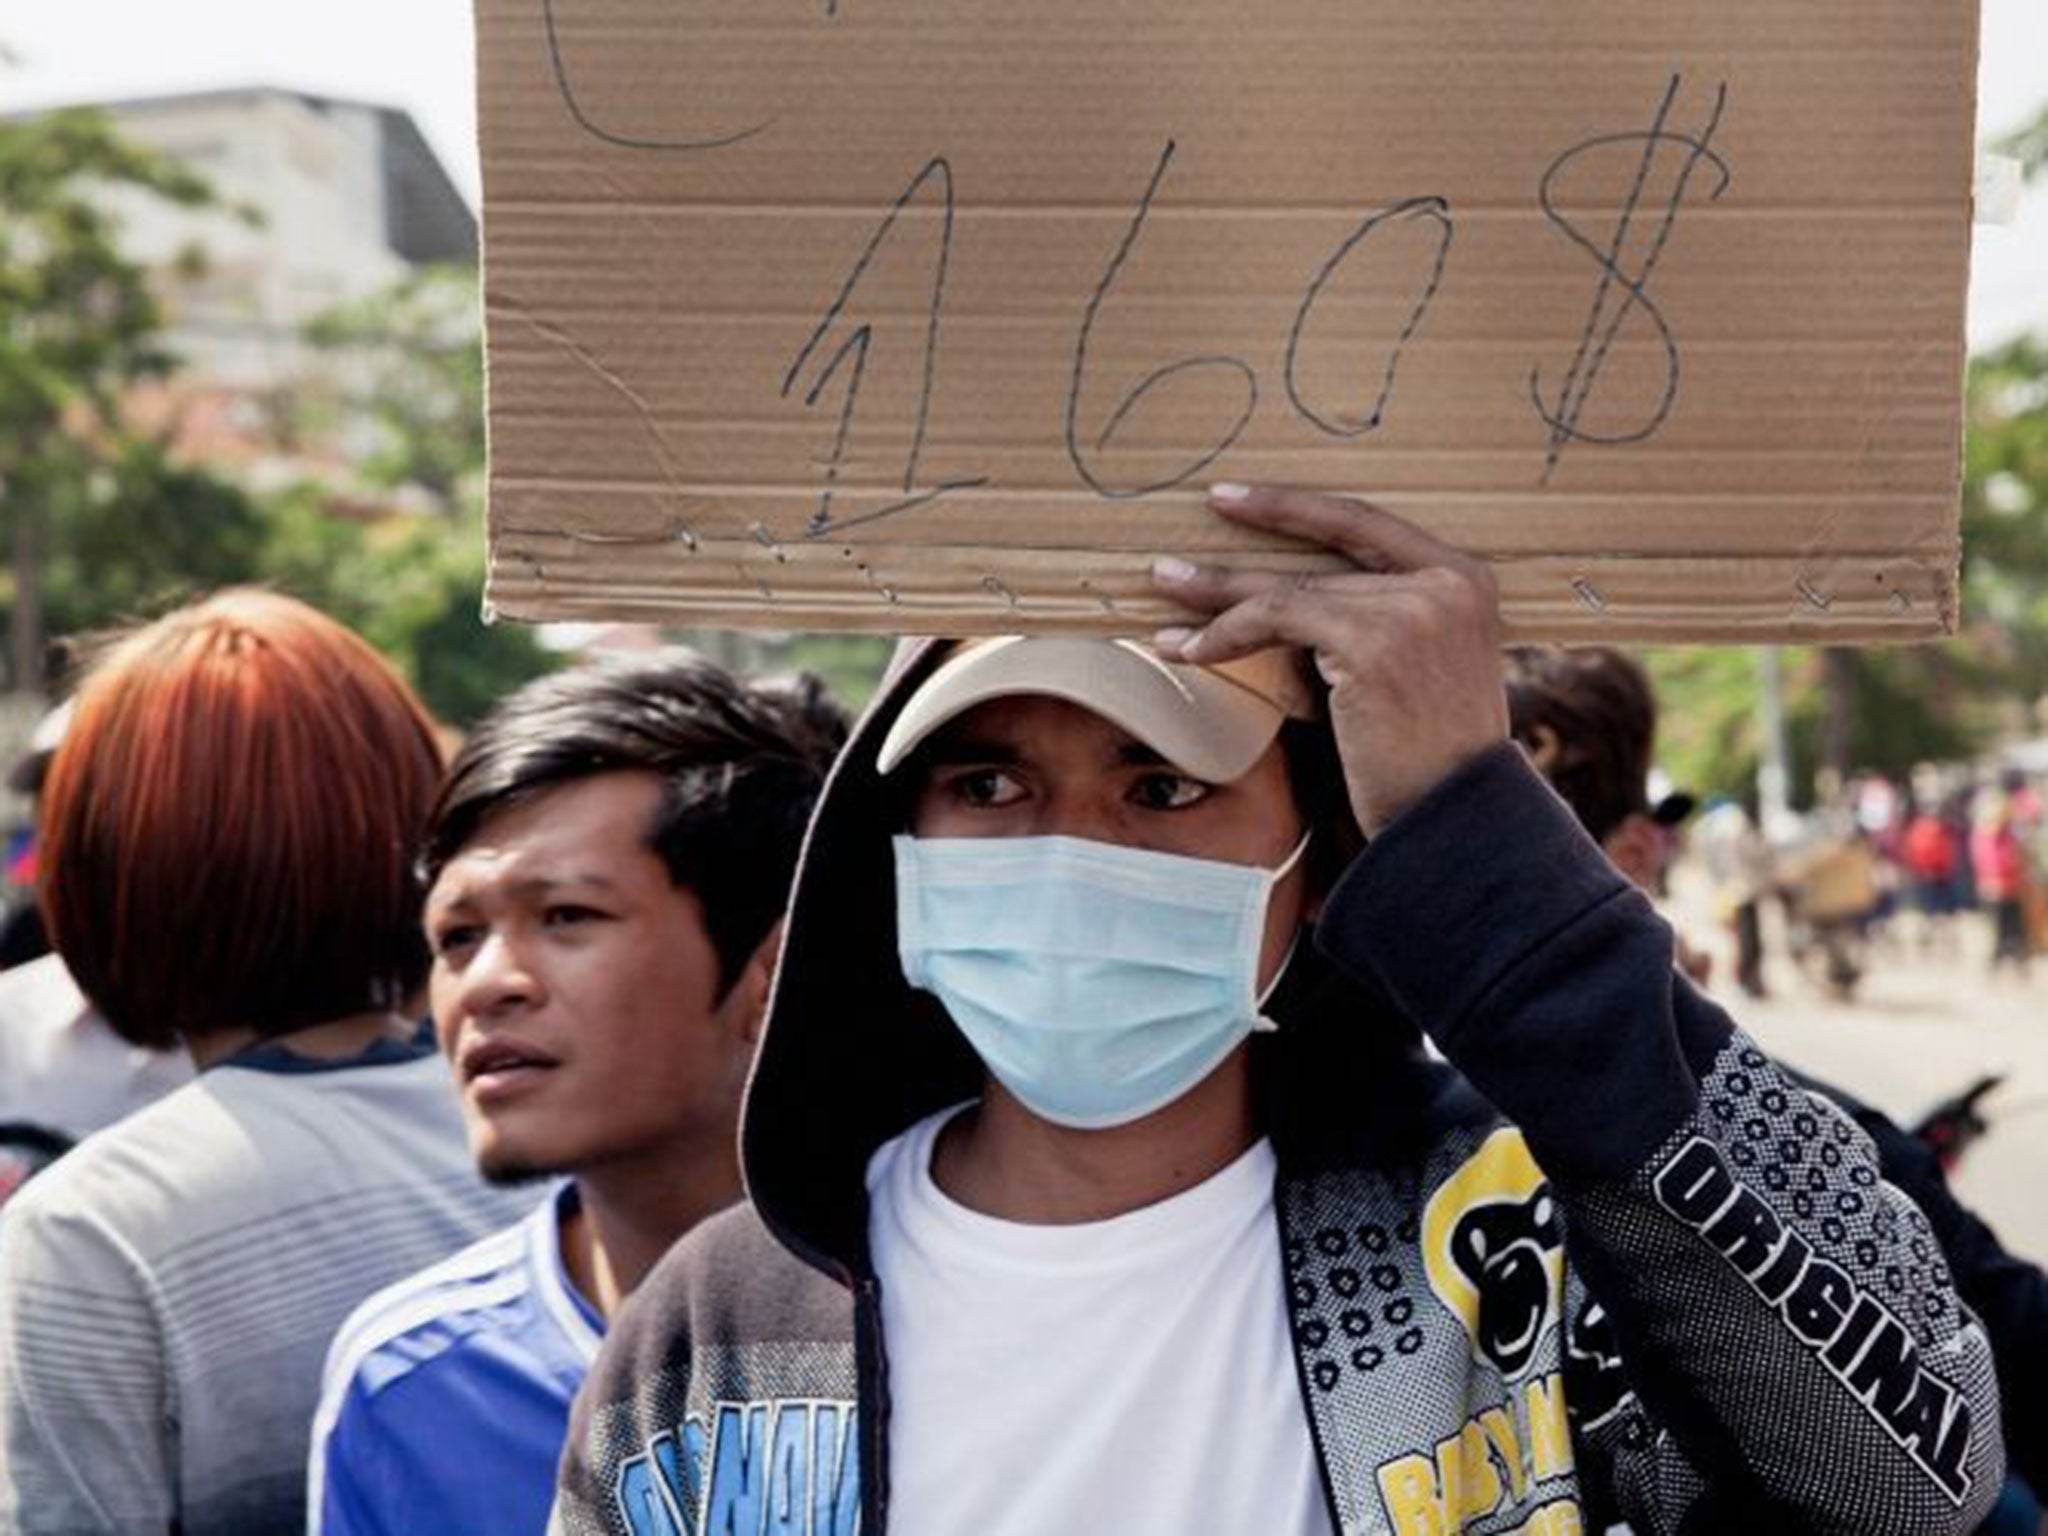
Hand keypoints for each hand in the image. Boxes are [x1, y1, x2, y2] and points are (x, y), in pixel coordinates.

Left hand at [1151, 483, 1507, 837]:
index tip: (1235, 497)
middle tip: (1172, 562)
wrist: (1453, 818)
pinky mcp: (1373, 641)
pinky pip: (1278, 620)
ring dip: (1217, 602)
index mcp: (1465, 578)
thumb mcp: (1410, 670)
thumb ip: (1366, 625)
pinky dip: (1227, 634)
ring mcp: (1412, 607)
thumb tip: (1272, 606)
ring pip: (1289, 593)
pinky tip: (1191, 650)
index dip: (1294, 508)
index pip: (1365, 523)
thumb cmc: (1423, 759)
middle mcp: (1446, 582)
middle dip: (1239, 561)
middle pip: (1318, 560)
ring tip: (1164, 607)